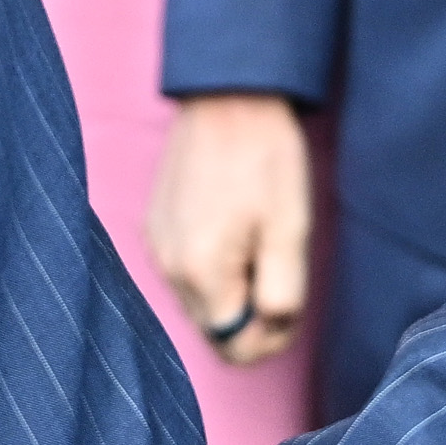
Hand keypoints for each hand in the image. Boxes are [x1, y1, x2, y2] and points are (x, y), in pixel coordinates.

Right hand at [153, 91, 314, 363]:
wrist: (228, 95)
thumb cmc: (265, 159)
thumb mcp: (290, 232)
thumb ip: (281, 296)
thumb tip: (271, 331)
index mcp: (201, 273)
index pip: (232, 349)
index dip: (269, 339)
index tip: (289, 304)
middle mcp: (168, 267)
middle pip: (213, 327)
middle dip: (250, 312)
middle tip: (279, 267)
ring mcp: (157, 245)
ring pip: (199, 298)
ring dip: (231, 286)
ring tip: (256, 239)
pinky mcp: (154, 225)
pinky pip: (185, 268)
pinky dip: (210, 263)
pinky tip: (232, 224)